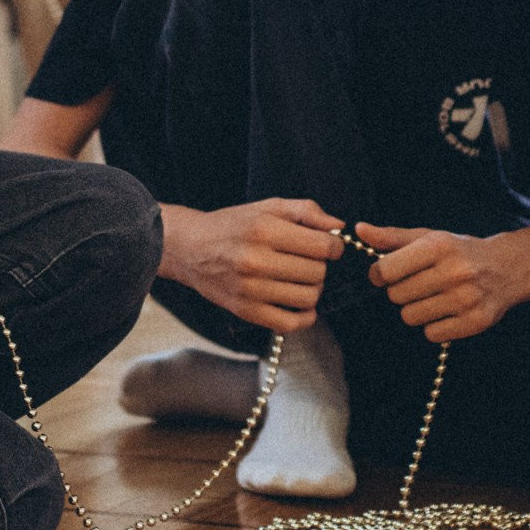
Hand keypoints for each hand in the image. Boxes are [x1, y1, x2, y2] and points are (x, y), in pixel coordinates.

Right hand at [160, 198, 346, 332]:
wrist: (189, 248)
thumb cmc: (233, 225)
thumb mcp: (268, 207)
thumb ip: (306, 211)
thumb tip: (339, 227)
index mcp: (264, 230)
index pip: (322, 246)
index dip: (334, 246)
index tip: (328, 246)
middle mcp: (255, 261)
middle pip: (317, 273)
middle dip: (321, 266)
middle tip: (309, 260)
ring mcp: (250, 289)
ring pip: (308, 298)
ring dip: (314, 289)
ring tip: (302, 278)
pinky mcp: (245, 311)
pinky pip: (289, 323)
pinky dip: (304, 317)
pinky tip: (300, 303)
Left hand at [356, 223, 522, 341]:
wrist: (508, 268)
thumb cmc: (461, 251)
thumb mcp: (429, 237)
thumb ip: (392, 237)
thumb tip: (359, 230)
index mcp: (439, 246)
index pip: (386, 270)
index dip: (379, 274)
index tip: (385, 274)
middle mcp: (454, 272)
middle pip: (396, 296)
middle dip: (400, 291)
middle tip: (417, 285)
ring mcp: (466, 299)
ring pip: (410, 317)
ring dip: (415, 310)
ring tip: (431, 297)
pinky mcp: (475, 322)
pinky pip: (431, 334)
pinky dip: (434, 326)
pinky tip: (445, 311)